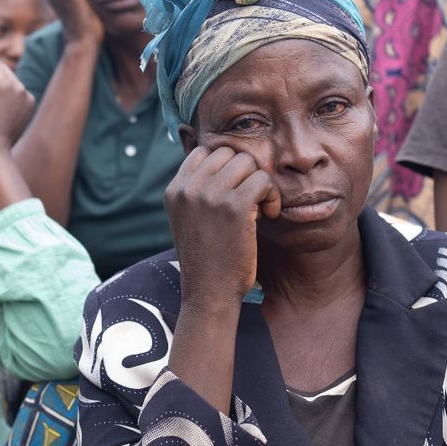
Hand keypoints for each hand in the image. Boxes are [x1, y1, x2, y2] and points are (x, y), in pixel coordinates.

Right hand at [165, 147, 281, 304]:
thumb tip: (223, 159)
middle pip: (228, 152)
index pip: (204, 152)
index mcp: (175, 190)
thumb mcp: (188, 220)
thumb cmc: (206, 259)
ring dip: (259, 184)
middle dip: (243, 174)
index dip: (225, 168)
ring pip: (248, 163)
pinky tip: (267, 217)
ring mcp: (210, 194)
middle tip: (248, 203)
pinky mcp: (235, 205)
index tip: (232, 193)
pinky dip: (272, 196)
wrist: (210, 293)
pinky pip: (263, 180)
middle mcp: (188, 188)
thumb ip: (197, 191)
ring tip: (258, 211)